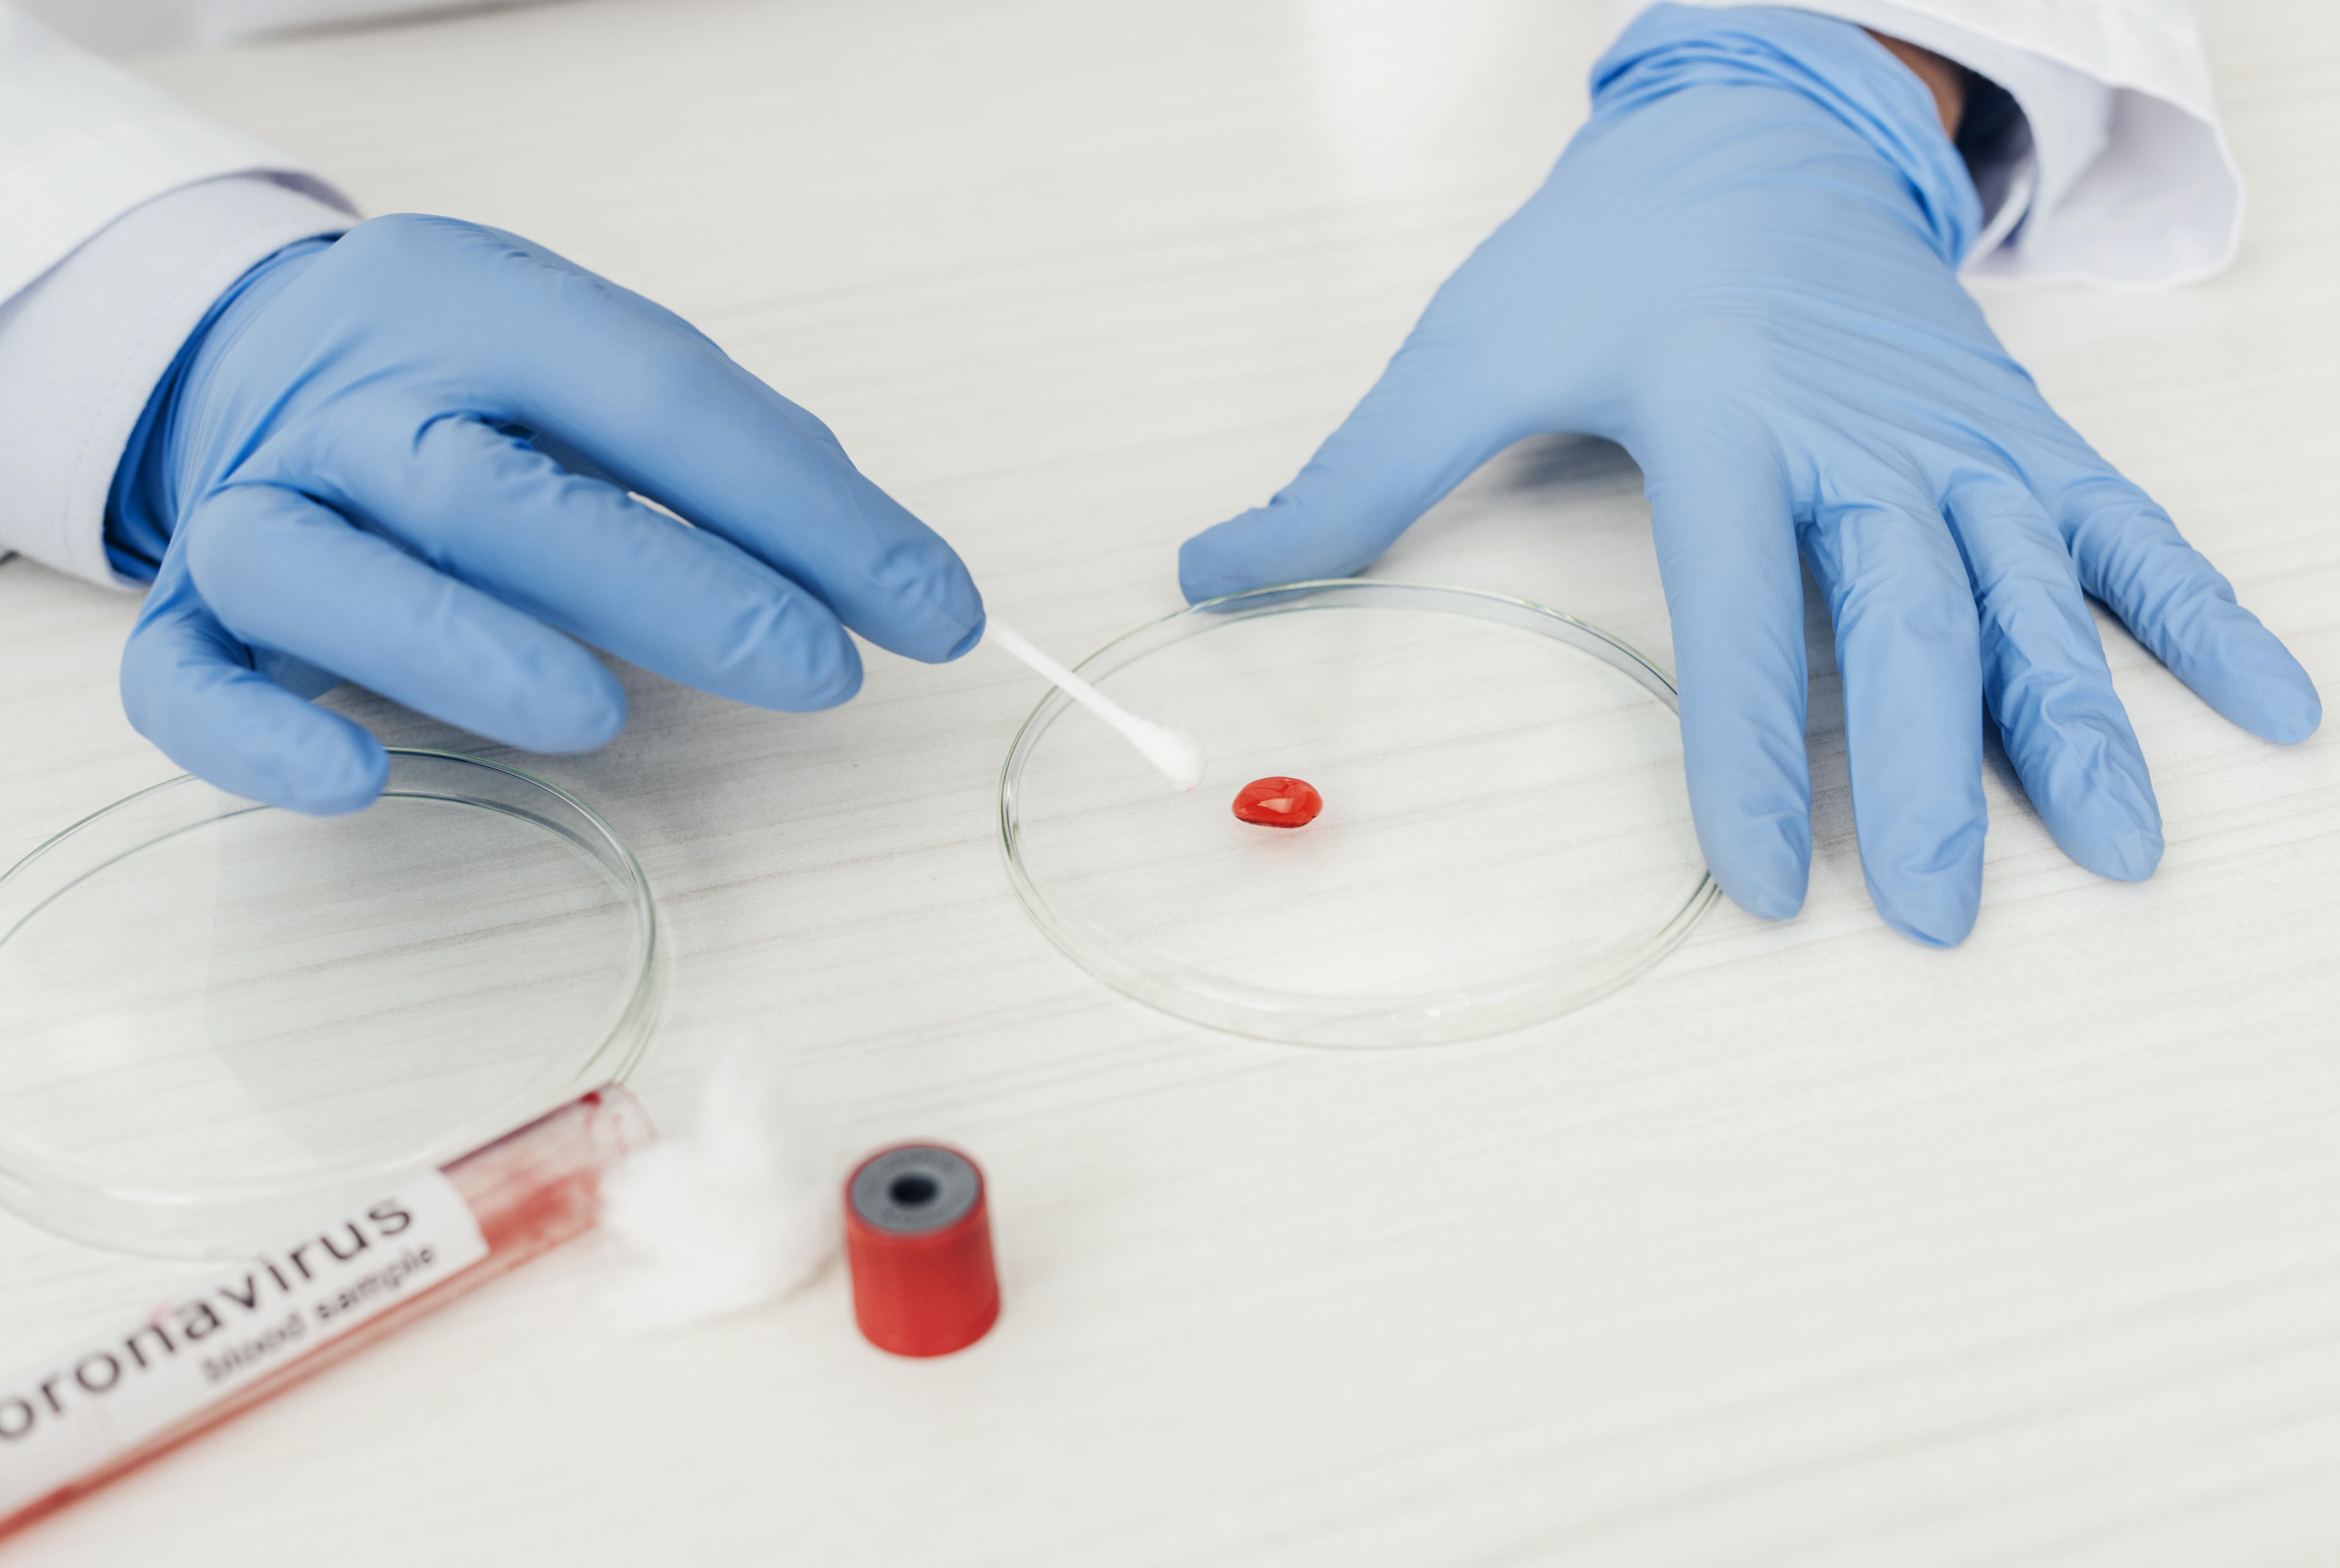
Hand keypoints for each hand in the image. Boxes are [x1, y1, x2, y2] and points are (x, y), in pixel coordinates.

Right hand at [111, 214, 983, 813]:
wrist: (262, 355)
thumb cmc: (480, 387)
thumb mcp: (602, 369)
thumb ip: (743, 463)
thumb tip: (900, 585)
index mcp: (475, 309)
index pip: (658, 398)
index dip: (806, 509)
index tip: (930, 611)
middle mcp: (352, 402)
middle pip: (499, 491)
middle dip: (672, 588)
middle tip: (816, 669)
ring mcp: (257, 506)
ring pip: (332, 574)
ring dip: (467, 649)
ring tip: (600, 719)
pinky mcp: (192, 616)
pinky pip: (189, 683)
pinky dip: (264, 739)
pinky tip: (358, 784)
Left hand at [1178, 4, 2317, 945]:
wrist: (1756, 134)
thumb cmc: (1608, 253)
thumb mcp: (1466, 347)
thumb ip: (1352, 479)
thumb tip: (1210, 573)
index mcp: (1724, 423)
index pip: (1743, 616)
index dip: (1757, 754)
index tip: (1768, 881)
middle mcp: (1859, 436)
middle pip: (1909, 622)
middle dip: (1929, 778)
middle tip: (1941, 915)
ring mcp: (1958, 433)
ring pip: (2032, 592)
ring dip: (2080, 723)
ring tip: (2120, 851)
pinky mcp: (2017, 428)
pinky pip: (2127, 527)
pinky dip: (2200, 613)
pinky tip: (2272, 710)